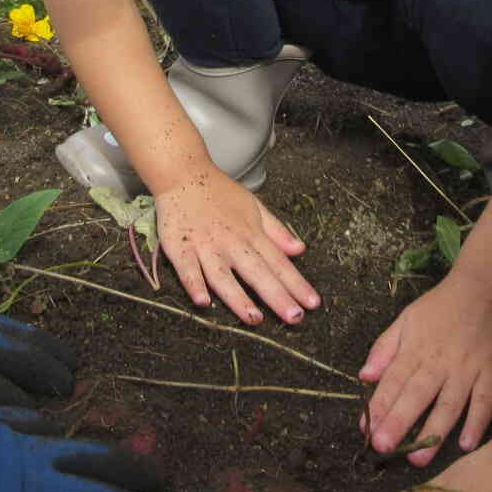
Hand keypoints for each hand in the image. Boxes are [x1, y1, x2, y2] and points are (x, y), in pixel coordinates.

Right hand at [153, 169, 318, 325]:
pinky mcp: (179, 247)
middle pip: (257, 272)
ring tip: (255, 319)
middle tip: (295, 318)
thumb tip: (300, 249)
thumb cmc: (219, 193)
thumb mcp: (254, 206)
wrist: (183, 173)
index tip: (312, 304)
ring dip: (238, 298)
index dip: (296, 284)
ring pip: (223, 276)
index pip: (279, 262)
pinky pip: (186, 269)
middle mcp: (231, 242)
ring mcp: (205, 245)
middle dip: (277, 296)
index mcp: (251, 233)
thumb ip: (276, 230)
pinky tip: (203, 301)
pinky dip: (194, 284)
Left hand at [359, 272, 491, 465]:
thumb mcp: (406, 319)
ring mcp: (468, 369)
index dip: (379, 406)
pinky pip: (484, 401)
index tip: (365, 430)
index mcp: (416, 350)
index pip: (393, 382)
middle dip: (398, 422)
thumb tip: (364, 376)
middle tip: (383, 448)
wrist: (485, 287)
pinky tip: (465, 444)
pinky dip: (476, 422)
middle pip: (416, 395)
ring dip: (433, 431)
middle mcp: (440, 362)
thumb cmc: (441, 306)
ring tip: (418, 458)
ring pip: (449, 404)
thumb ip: (384, 348)